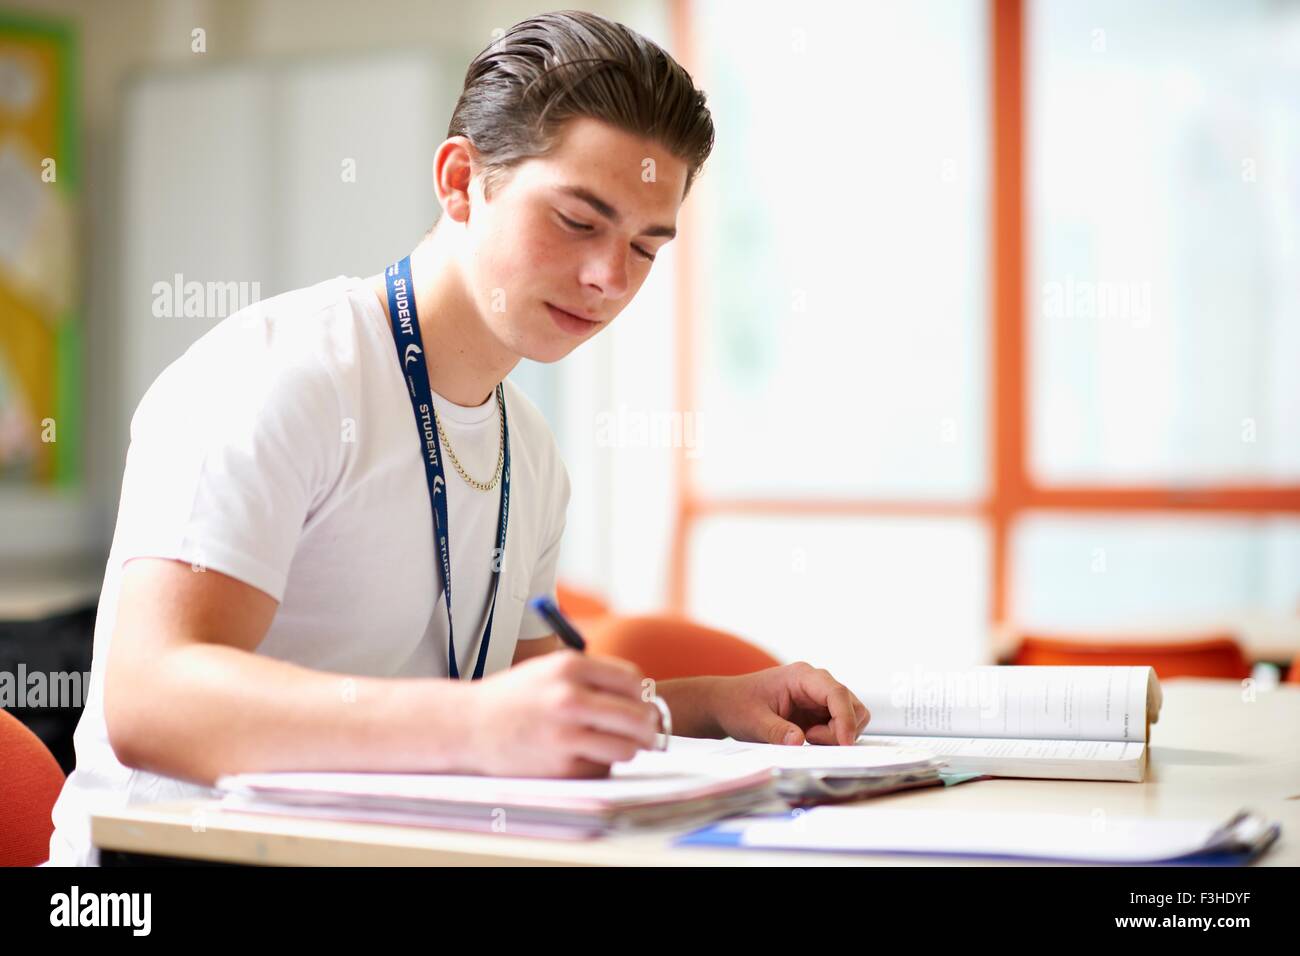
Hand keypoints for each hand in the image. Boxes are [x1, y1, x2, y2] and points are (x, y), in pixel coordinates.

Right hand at [464, 651, 660, 776]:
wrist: (469, 726)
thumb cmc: (514, 697)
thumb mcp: (550, 669)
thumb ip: (593, 676)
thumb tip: (642, 696)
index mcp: (570, 667)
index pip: (632, 681)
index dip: (641, 695)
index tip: (640, 704)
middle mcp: (570, 697)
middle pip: (638, 716)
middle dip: (647, 727)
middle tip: (647, 733)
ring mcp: (566, 734)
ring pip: (627, 747)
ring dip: (628, 749)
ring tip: (617, 746)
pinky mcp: (561, 765)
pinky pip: (603, 768)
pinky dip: (600, 765)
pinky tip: (584, 756)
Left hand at [709, 662, 869, 745]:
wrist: (726, 704)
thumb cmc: (737, 705)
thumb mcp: (753, 721)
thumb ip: (777, 731)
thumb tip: (799, 742)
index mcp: (801, 676)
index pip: (836, 693)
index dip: (845, 719)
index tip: (843, 743)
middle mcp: (816, 683)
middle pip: (851, 705)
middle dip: (841, 729)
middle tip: (812, 739)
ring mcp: (819, 697)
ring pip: (851, 715)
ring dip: (837, 733)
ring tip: (807, 737)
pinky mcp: (818, 712)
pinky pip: (839, 725)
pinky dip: (832, 737)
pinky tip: (808, 738)